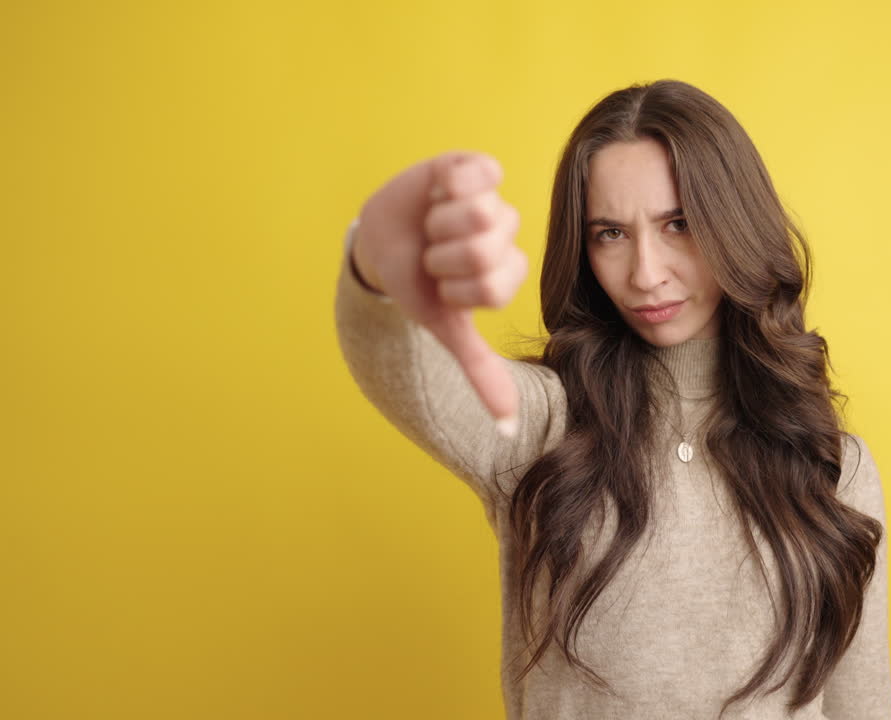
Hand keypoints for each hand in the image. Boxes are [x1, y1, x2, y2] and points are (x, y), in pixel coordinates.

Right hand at [354, 150, 526, 434]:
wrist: (378, 240)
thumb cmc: (415, 284)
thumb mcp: (445, 328)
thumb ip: (480, 370)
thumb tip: (509, 427)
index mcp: (505, 275)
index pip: (495, 286)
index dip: (455, 287)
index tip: (441, 286)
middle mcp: (506, 238)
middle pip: (488, 246)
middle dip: (445, 255)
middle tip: (433, 254)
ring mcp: (493, 201)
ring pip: (481, 211)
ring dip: (440, 222)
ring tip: (431, 225)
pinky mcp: (477, 168)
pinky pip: (482, 172)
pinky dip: (451, 183)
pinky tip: (439, 190)